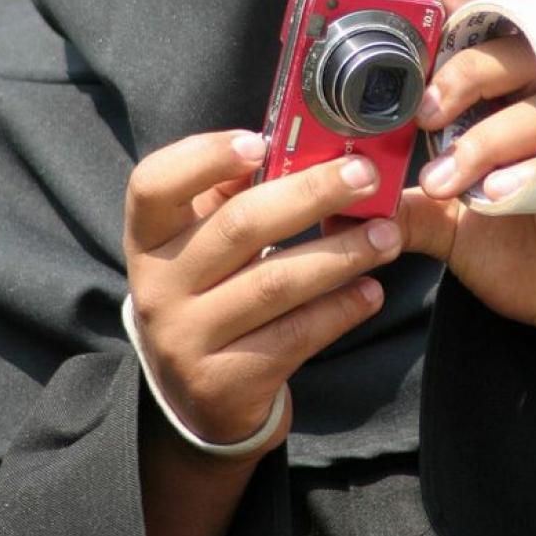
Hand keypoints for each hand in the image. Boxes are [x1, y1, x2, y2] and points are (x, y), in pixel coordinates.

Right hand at [124, 133, 401, 457]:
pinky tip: (371, 292)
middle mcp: (157, 287)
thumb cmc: (212, 291)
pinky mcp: (223, 383)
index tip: (261, 141)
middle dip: (311, 194)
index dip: (205, 158)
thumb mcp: (204, 241)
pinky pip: (293, 336)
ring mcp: (186, 339)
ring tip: (387, 235)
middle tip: (365, 176)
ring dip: (340, 253)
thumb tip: (294, 143)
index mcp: (148, 238)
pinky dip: (338, 309)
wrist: (198, 395)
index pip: (153, 185)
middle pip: (238, 227)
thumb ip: (232, 192)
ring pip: (274, 284)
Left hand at [398, 0, 535, 419]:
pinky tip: (505, 196)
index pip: (481, 42)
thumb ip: (406, 208)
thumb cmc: (527, 255)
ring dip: (487, 139)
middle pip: (511, 57)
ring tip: (448, 181)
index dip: (457, 5)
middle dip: (462, 73)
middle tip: (424, 110)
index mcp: (503, 107)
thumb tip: (339, 205)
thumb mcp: (453, 230)